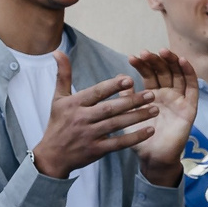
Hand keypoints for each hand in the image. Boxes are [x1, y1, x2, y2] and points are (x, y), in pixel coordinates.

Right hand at [31, 60, 153, 179]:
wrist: (52, 155)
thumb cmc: (58, 123)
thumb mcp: (58, 98)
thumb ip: (63, 75)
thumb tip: (58, 51)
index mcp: (74, 104)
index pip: (96, 93)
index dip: (112, 86)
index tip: (129, 79)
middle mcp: (81, 118)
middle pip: (110, 108)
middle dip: (132, 101)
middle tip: (152, 94)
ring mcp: (89, 135)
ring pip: (117, 124)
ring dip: (137, 117)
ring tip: (155, 109)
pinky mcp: (96, 150)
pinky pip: (119, 143)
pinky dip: (135, 137)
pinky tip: (150, 130)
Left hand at [127, 50, 199, 187]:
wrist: (152, 157)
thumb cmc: (139, 137)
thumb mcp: (128, 114)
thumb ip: (126, 97)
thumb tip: (120, 77)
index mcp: (152, 95)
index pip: (149, 74)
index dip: (142, 65)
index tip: (132, 58)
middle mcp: (167, 94)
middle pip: (164, 71)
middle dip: (156, 60)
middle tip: (146, 53)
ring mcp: (179, 100)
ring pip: (178, 75)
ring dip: (172, 61)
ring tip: (163, 51)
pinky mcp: (189, 107)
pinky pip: (192, 88)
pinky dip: (189, 73)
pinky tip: (183, 61)